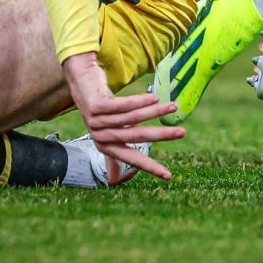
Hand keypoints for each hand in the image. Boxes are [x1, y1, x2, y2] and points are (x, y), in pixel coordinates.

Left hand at [63, 51, 183, 181]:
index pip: (131, 159)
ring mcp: (97, 121)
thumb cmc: (99, 108)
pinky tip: (154, 98)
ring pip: (132, 118)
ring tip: (173, 106)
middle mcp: (101, 136)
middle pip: (136, 136)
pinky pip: (123, 105)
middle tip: (182, 133)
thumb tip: (116, 180)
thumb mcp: (108, 129)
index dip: (150, 167)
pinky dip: (141, 102)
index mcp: (106, 146)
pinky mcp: (97, 106)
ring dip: (155, 112)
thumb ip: (115, 148)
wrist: (80, 82)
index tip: (169, 176)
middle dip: (161, 135)